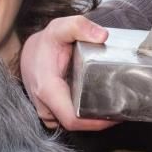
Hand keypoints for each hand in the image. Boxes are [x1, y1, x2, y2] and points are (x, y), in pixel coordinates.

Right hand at [20, 15, 118, 130]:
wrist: (28, 51)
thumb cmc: (45, 42)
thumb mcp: (60, 27)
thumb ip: (79, 26)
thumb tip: (102, 36)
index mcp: (47, 90)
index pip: (72, 119)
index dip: (95, 123)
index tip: (116, 115)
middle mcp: (45, 105)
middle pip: (76, 125)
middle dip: (99, 122)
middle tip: (123, 110)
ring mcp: (46, 111)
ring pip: (73, 124)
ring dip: (93, 120)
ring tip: (116, 109)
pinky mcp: (51, 112)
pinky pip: (69, 120)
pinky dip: (85, 117)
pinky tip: (101, 107)